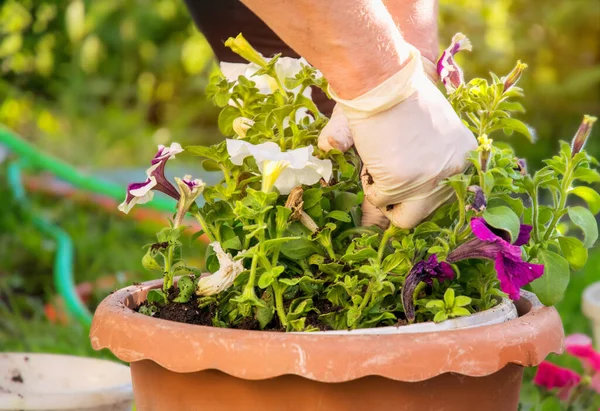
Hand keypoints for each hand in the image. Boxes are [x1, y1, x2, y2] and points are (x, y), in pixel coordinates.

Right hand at [319, 50, 475, 228]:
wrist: (385, 75)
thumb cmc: (400, 94)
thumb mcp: (426, 130)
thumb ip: (423, 164)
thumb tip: (407, 184)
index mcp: (465, 156)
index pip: (445, 195)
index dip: (419, 192)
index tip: (404, 183)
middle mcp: (454, 172)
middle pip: (427, 213)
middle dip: (402, 204)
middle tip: (387, 182)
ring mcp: (429, 180)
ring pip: (403, 215)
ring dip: (385, 193)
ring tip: (380, 162)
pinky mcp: (402, 182)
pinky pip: (379, 199)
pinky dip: (369, 183)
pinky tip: (373, 156)